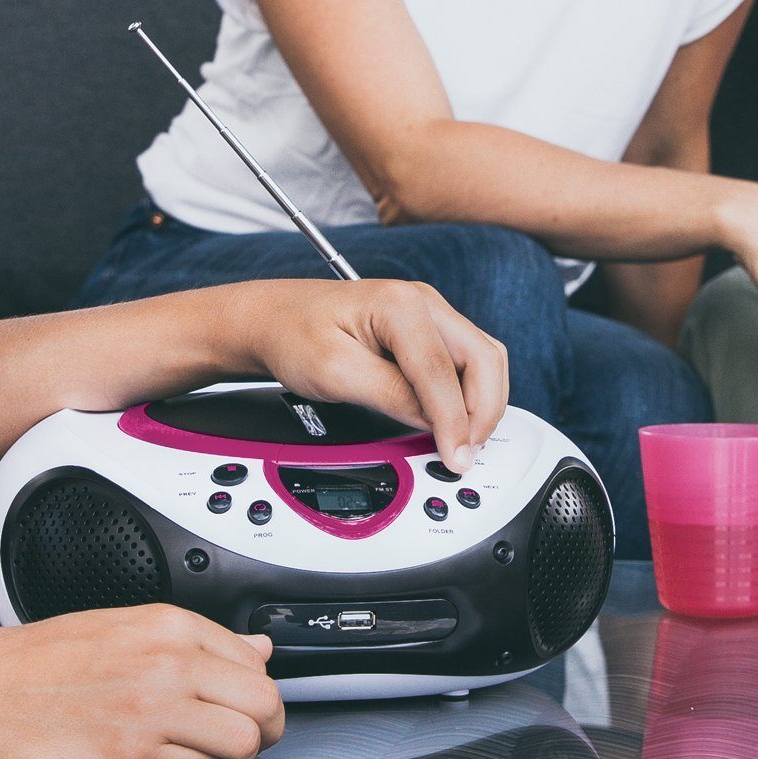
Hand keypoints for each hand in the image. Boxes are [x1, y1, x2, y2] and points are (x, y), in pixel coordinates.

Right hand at [0, 607, 284, 758]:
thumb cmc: (39, 662)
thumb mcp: (124, 627)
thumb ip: (197, 641)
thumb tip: (258, 648)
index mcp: (169, 625)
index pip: (256, 661)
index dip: (255, 690)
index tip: (241, 704)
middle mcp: (169, 663)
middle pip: (265, 704)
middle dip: (263, 727)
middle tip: (241, 738)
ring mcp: (153, 712)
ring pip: (243, 743)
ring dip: (231, 756)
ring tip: (198, 753)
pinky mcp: (133, 758)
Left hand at [226, 277, 507, 461]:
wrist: (273, 319)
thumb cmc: (292, 335)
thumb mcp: (334, 373)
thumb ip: (389, 395)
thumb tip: (432, 422)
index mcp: (400, 304)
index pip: (443, 371)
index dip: (454, 421)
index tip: (455, 457)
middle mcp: (423, 301)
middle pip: (484, 358)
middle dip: (483, 411)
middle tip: (467, 452)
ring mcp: (429, 312)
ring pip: (483, 359)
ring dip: (481, 402)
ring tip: (462, 440)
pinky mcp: (427, 328)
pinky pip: (467, 361)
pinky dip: (468, 393)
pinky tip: (452, 419)